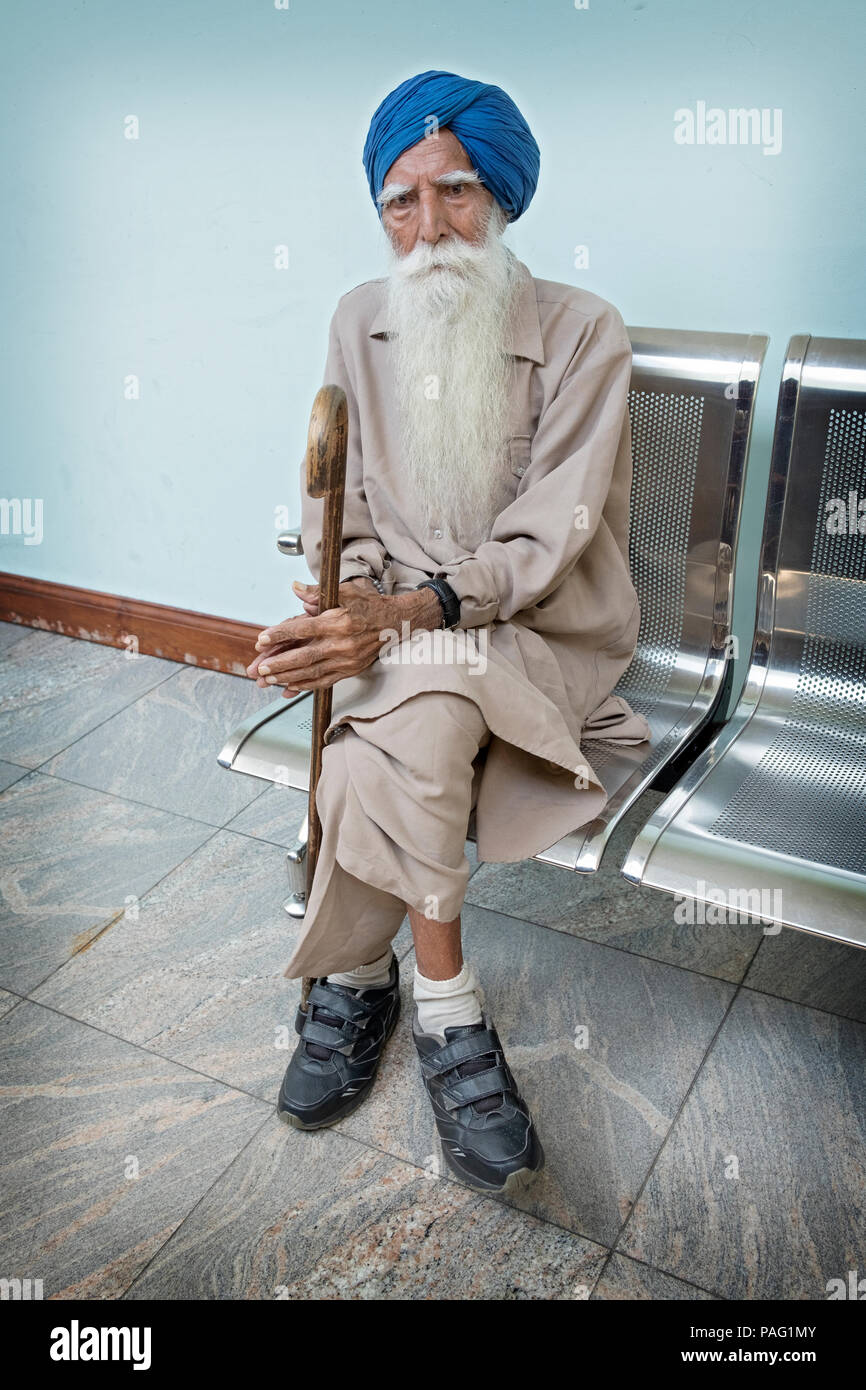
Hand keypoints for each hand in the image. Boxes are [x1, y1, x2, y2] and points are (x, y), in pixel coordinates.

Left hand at [245, 578, 395, 696]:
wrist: (395, 623)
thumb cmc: (369, 605)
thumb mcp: (345, 591)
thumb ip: (316, 592)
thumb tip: (294, 588)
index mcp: (338, 622)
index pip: (303, 629)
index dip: (280, 634)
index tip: (262, 639)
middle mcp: (342, 644)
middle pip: (304, 657)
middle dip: (279, 664)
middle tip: (259, 668)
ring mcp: (346, 660)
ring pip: (311, 673)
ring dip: (287, 677)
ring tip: (267, 680)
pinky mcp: (349, 671)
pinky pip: (323, 682)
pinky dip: (304, 686)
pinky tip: (288, 687)